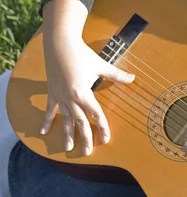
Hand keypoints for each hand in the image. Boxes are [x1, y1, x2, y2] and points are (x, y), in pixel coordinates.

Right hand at [40, 37, 133, 154]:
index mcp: (83, 93)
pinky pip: (50, 109)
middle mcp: (70, 98)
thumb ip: (116, 74)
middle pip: (80, 122)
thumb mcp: (101, 65)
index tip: (106, 139)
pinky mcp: (52, 92)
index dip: (102, 127)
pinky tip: (43, 132)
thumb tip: (132, 78)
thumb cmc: (81, 54)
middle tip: (88, 152)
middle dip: (85, 137)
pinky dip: (47, 120)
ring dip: (67, 134)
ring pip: (65, 119)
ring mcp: (60, 96)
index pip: (96, 114)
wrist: (60, 44)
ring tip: (68, 148)